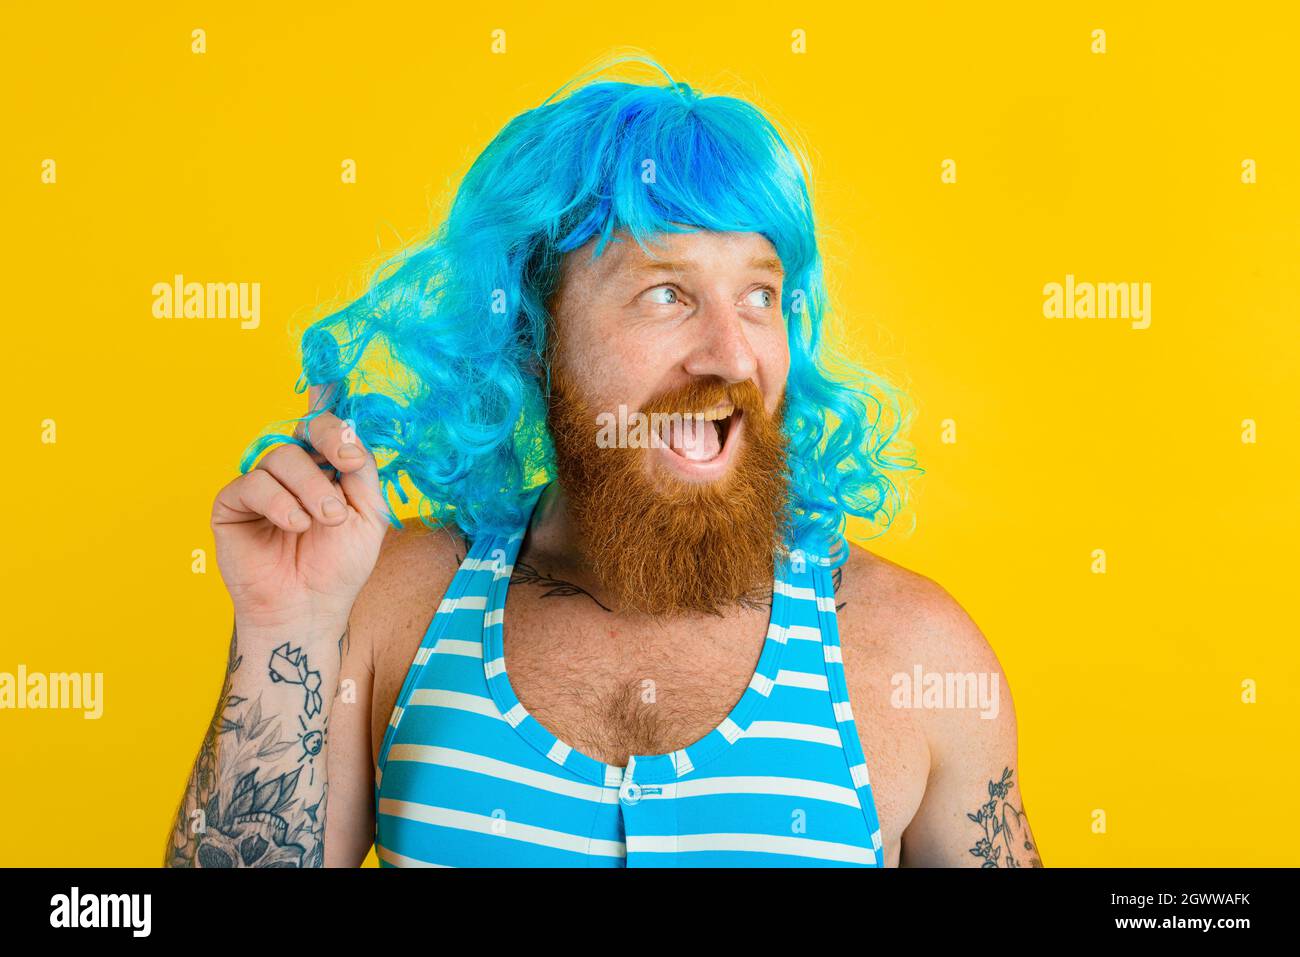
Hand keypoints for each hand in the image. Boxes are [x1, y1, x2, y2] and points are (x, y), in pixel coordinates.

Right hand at [212, 384, 389, 636]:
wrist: (310, 608)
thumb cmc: (339, 566)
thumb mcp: (368, 512)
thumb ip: (363, 469)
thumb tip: (350, 430)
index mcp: (326, 467)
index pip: (326, 423)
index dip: (330, 406)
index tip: (340, 408)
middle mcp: (293, 470)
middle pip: (306, 430)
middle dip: (332, 447)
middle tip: (347, 478)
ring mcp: (261, 485)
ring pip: (281, 456)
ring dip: (310, 488)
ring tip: (324, 521)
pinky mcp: (233, 505)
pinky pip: (254, 484)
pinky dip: (281, 503)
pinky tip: (296, 525)